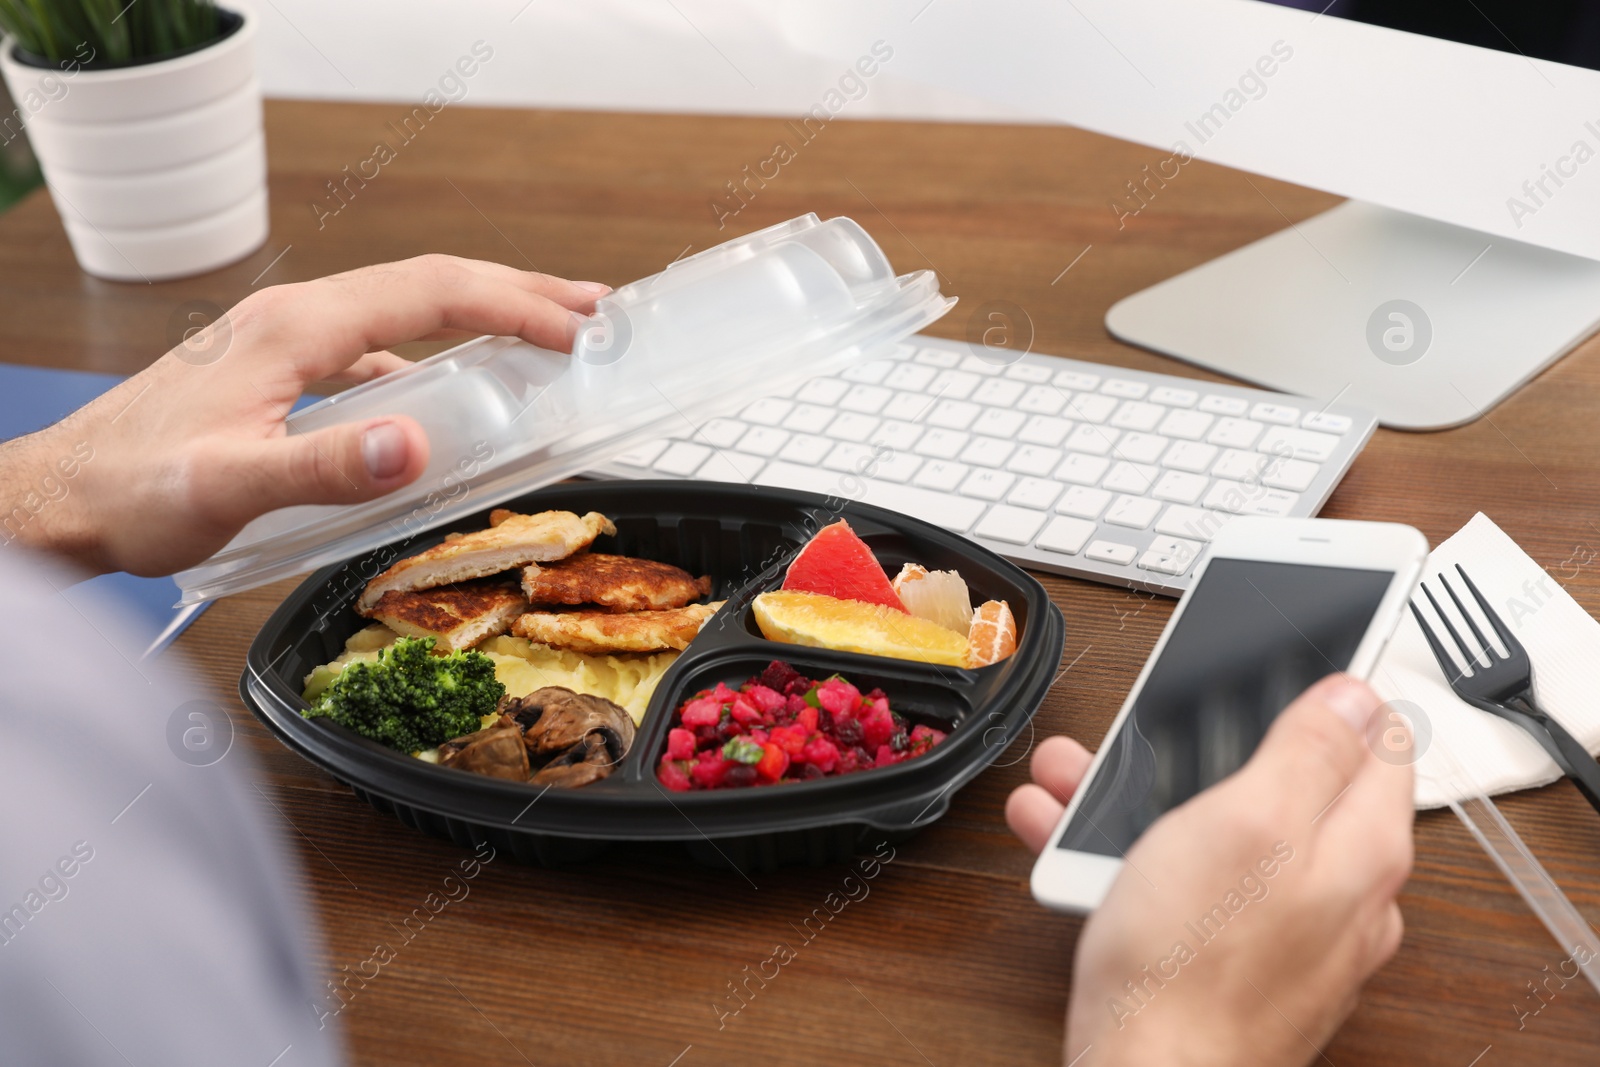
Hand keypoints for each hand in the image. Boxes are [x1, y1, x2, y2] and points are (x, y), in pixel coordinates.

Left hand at [0, 256, 609, 576]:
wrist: (60, 498)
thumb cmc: (133, 490)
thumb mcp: (230, 486)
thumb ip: (326, 467)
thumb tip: (417, 445)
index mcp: (299, 327)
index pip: (432, 292)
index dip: (515, 305)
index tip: (579, 331)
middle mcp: (299, 319)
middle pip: (432, 285)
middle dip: (521, 291)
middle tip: (597, 308)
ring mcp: (290, 342)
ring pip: (410, 313)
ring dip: (485, 320)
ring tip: (546, 337)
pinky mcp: (282, 372)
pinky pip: (381, 349)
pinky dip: (438, 358)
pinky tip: (452, 398)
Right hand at [1007, 675, 1411, 1066]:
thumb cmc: (1190, 965)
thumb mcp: (1245, 821)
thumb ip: (1308, 751)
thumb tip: (1355, 695)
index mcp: (1361, 847)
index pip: (1380, 739)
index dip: (1334, 692)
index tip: (1289, 665)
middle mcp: (1341, 892)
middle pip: (1292, 784)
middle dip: (1216, 750)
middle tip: (1161, 731)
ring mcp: (1290, 931)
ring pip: (1227, 833)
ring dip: (1157, 799)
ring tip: (1083, 782)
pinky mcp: (1238, 960)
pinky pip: (1194, 884)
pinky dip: (1140, 857)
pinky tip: (1081, 846)